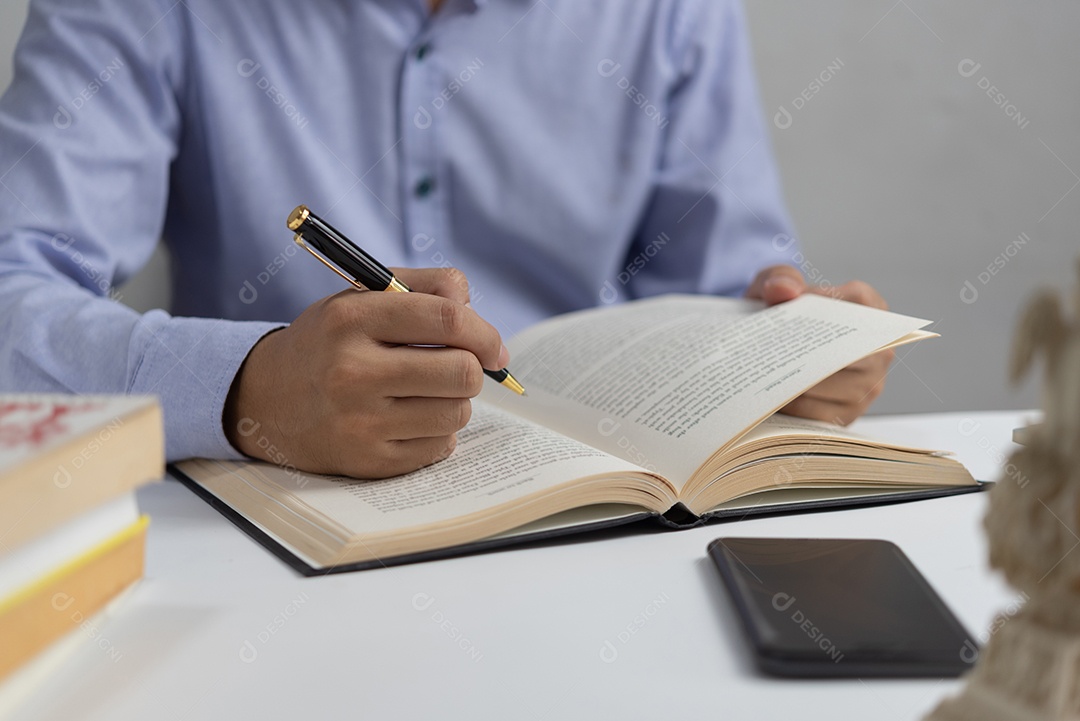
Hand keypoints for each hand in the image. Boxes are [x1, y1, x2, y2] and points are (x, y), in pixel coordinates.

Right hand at [224, 267, 507, 478]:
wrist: (267, 399)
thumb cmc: (331, 341)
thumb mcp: (362, 296)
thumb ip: (426, 286)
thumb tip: (476, 314)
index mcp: (350, 319)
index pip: (446, 319)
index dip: (485, 332)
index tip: (495, 347)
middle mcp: (351, 372)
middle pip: (461, 372)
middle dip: (472, 369)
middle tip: (460, 368)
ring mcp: (358, 422)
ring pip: (457, 412)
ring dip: (455, 401)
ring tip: (426, 393)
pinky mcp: (368, 461)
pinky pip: (440, 446)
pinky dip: (437, 432)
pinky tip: (409, 419)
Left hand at [744, 265, 894, 424]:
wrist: (775, 345)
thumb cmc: (780, 311)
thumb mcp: (774, 285)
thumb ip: (778, 278)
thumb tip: (783, 290)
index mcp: (868, 308)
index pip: (858, 302)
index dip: (823, 304)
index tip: (786, 305)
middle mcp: (880, 349)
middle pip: (849, 352)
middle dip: (807, 353)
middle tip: (770, 353)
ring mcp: (869, 385)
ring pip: (836, 387)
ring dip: (798, 384)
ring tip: (762, 377)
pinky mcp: (849, 414)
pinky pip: (822, 415)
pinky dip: (792, 408)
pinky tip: (766, 399)